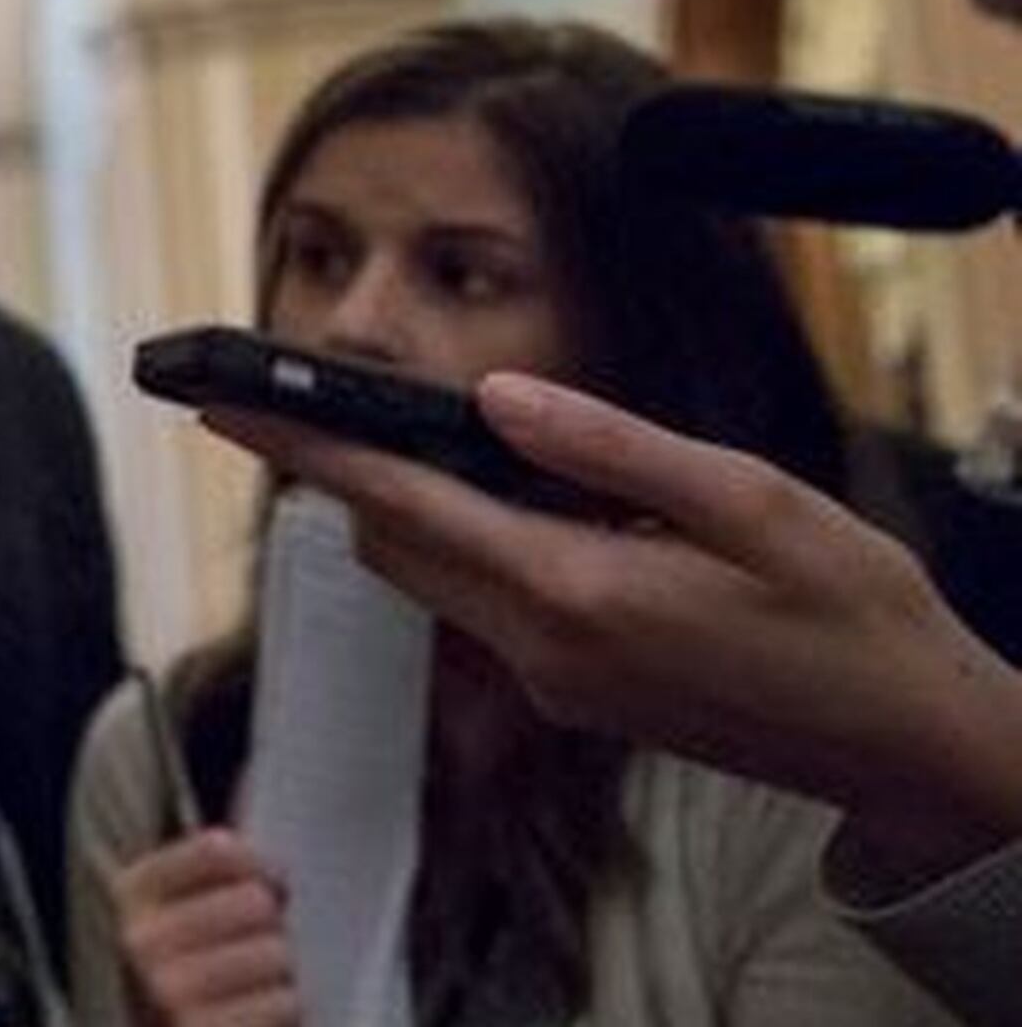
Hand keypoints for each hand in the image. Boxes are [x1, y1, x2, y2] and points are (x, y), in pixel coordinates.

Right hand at [105, 828, 293, 1026]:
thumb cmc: (190, 973)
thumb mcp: (184, 911)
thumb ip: (220, 877)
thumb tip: (276, 876)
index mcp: (130, 895)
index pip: (218, 850)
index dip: (257, 868)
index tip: (259, 889)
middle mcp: (140, 940)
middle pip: (257, 902)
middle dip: (269, 931)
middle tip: (248, 957)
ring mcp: (170, 992)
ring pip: (277, 954)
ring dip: (277, 977)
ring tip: (247, 991)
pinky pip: (285, 1003)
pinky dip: (280, 1014)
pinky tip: (251, 1020)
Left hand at [212, 371, 1021, 889]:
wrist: (911, 744)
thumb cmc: (851, 616)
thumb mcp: (747, 501)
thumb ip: (609, 448)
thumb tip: (496, 397)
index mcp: (574, 595)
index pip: (401, 506)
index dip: (308, 447)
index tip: (229, 404)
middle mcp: (542, 653)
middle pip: (396, 548)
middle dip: (345, 471)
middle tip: (306, 396)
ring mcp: (556, 685)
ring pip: (436, 582)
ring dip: (412, 509)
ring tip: (414, 431)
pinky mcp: (579, 697)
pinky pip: (491, 608)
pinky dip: (475, 547)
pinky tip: (526, 501)